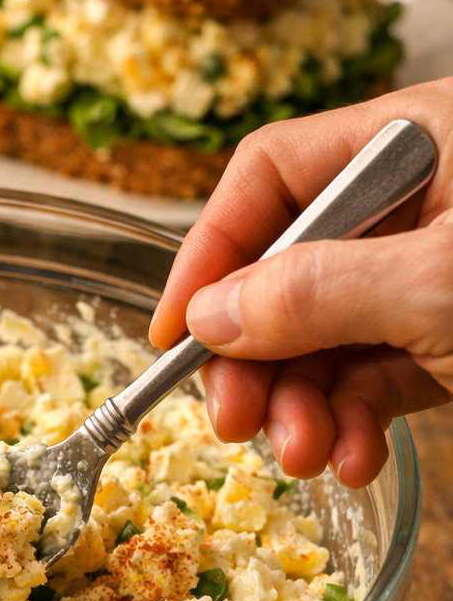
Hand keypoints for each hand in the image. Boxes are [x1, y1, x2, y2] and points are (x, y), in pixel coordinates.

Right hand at [149, 79, 452, 486]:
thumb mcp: (438, 284)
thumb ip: (319, 292)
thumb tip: (210, 316)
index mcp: (414, 141)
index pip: (271, 175)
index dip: (211, 251)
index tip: (175, 333)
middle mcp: (417, 202)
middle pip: (288, 270)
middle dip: (258, 357)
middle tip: (236, 421)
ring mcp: (432, 274)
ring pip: (329, 337)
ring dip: (302, 406)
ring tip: (305, 456)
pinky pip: (378, 377)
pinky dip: (355, 423)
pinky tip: (353, 459)